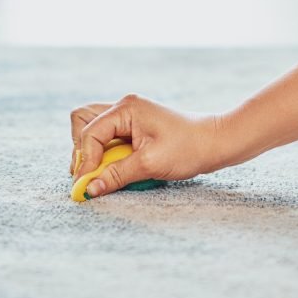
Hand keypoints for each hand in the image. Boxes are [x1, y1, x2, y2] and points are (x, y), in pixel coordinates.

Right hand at [70, 94, 224, 197]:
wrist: (217, 142)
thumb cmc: (189, 148)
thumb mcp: (150, 164)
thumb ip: (116, 175)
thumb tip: (89, 189)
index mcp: (126, 108)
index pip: (90, 133)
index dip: (85, 160)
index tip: (87, 184)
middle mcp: (124, 107)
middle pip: (82, 120)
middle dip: (81, 148)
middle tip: (89, 172)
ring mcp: (129, 116)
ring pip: (93, 127)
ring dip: (91, 150)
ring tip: (101, 171)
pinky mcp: (135, 127)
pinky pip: (108, 136)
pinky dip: (104, 152)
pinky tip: (114, 167)